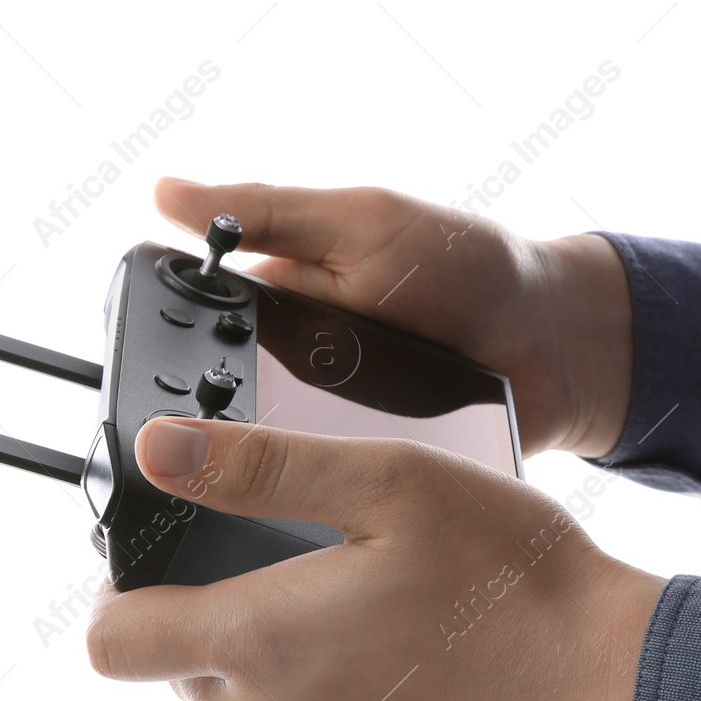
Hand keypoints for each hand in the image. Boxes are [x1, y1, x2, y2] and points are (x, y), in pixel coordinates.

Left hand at [86, 416, 665, 700]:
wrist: (620, 697)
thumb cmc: (517, 584)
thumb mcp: (393, 485)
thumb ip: (263, 467)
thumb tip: (158, 450)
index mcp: (261, 643)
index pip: (114, 642)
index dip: (119, 596)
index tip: (163, 564)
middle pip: (192, 675)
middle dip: (230, 621)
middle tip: (318, 569)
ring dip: (296, 666)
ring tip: (391, 617)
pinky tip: (423, 672)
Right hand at [153, 176, 634, 457]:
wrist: (560, 345)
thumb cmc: (468, 267)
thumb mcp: (364, 223)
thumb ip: (273, 213)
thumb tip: (164, 191)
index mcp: (280, 302)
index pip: (195, 334)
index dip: (167, 354)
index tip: (141, 379)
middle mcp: (298, 369)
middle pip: (224, 408)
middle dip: (213, 421)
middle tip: (194, 438)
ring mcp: (336, 427)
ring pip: (274, 459)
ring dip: (264, 466)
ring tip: (242, 483)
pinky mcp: (375, 475)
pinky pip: (334, 493)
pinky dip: (323, 496)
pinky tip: (307, 510)